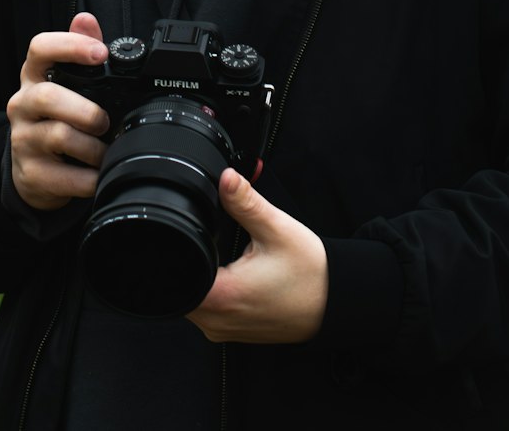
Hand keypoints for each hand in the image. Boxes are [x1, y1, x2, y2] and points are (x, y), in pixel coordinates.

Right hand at [6, 11, 110, 209]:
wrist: (32, 171)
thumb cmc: (55, 118)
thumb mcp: (66, 83)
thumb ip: (78, 49)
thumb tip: (86, 19)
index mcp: (34, 77)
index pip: (40, 48)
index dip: (70, 46)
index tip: (101, 53)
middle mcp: (23, 105)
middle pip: (48, 97)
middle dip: (85, 109)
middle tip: (105, 121)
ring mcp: (23, 140)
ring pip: (59, 136)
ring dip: (92, 147)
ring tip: (105, 150)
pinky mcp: (30, 173)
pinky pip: (64, 177)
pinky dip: (89, 178)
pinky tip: (97, 175)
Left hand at [187, 169, 327, 342]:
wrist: (336, 303)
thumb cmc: (311, 274)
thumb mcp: (277, 229)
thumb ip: (245, 202)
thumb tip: (225, 178)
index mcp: (223, 297)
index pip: (173, 278)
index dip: (175, 249)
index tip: (188, 232)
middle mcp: (217, 321)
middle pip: (177, 287)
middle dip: (189, 257)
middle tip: (216, 239)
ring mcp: (224, 330)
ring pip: (190, 299)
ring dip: (199, 275)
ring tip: (226, 254)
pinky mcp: (232, 330)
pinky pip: (206, 309)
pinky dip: (212, 287)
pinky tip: (231, 271)